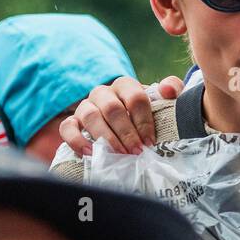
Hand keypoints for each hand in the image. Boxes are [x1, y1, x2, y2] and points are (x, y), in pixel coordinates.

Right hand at [58, 75, 183, 156]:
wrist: (124, 127)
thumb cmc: (145, 116)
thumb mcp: (162, 102)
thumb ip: (172, 89)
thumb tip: (167, 89)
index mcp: (125, 85)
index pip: (135, 97)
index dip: (143, 121)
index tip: (150, 142)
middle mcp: (103, 93)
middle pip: (112, 108)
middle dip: (126, 132)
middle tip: (136, 151)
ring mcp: (85, 106)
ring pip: (90, 116)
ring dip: (105, 137)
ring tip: (119, 155)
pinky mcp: (72, 122)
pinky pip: (67, 127)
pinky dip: (77, 140)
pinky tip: (90, 153)